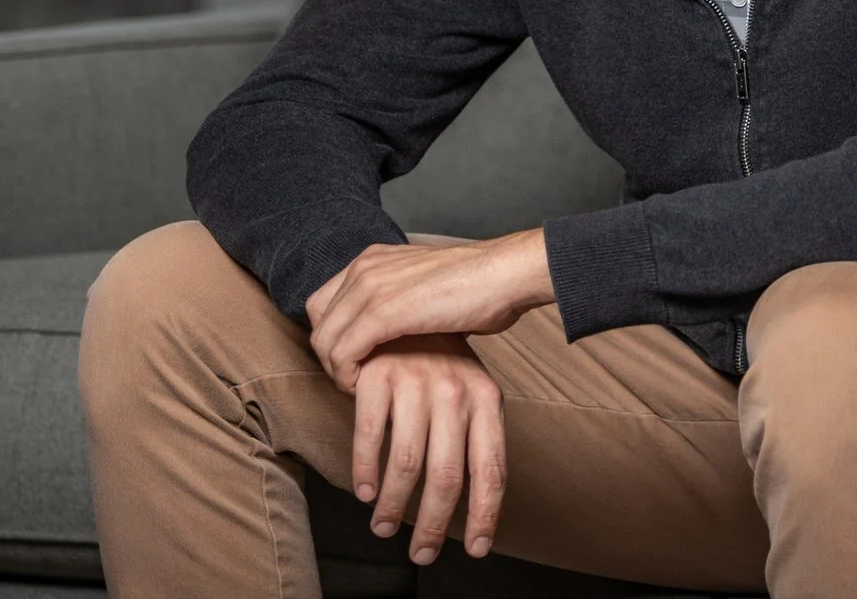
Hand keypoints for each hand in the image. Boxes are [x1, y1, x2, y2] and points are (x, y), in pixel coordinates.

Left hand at [306, 231, 553, 388]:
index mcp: (373, 259)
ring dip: (337, 372)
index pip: (322, 303)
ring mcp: (372, 286)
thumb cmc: (478, 289)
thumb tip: (390, 335)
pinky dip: (346, 377)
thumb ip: (399, 303)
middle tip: (354, 381)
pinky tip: (366, 388)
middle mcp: (365, 267)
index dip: (331, 337)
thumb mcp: (423, 290)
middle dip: (330, 358)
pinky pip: (342, 353)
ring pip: (325, 341)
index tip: (354, 362)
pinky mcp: (383, 311)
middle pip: (318, 323)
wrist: (503, 276)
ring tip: (361, 388)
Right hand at [349, 334, 506, 564]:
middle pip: (446, 477)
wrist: (409, 303)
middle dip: (433, 525)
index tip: (477, 549)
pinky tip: (365, 492)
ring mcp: (414, 380)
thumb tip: (478, 505)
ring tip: (385, 528)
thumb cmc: (443, 361)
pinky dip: (365, 471)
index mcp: (485, 398)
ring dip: (394, 505)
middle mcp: (454, 391)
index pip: (491, 468)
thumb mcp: (473, 390)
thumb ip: (476, 437)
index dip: (485, 514)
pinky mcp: (377, 373)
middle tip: (422, 554)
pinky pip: (369, 435)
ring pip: (407, 463)